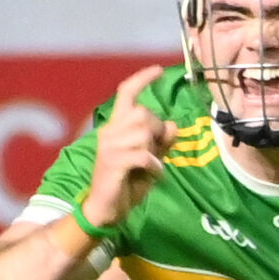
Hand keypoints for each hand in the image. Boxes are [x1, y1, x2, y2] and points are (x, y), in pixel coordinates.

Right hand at [80, 67, 178, 228]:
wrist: (105, 209)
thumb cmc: (126, 184)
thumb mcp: (150, 160)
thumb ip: (162, 142)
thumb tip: (173, 124)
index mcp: (116, 127)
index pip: (126, 94)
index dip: (142, 80)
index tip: (158, 70)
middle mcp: (109, 132)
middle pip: (143, 114)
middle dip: (158, 131)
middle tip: (157, 151)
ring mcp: (109, 146)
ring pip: (144, 133)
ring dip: (156, 150)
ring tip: (152, 165)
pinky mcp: (112, 162)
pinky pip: (143, 155)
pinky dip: (155, 165)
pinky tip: (154, 174)